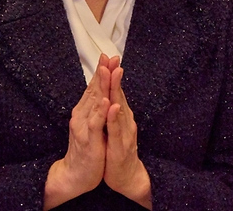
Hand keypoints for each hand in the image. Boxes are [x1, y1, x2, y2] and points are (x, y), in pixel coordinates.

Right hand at [44, 55, 110, 207]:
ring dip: (102, 86)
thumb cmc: (86, 150)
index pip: (93, 88)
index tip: (108, 56)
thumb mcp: (90, 126)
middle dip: (103, 72)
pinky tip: (108, 102)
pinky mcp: (89, 140)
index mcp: (83, 111)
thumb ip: (93, 110)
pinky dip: (101, 112)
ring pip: (94, 103)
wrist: (75, 174)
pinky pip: (96, 123)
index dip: (101, 72)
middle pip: (93, 90)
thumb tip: (99, 93)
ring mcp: (84, 127)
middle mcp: (81, 115)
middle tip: (110, 57)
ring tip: (109, 71)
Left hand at [103, 64, 151, 207]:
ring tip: (113, 74)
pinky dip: (114, 117)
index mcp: (120, 115)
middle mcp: (124, 121)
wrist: (125, 177)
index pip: (115, 90)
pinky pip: (115, 130)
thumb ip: (112, 109)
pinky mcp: (119, 146)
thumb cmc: (116, 150)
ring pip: (119, 108)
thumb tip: (110, 91)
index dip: (111, 73)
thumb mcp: (112, 126)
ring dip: (115, 90)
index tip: (108, 56)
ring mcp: (123, 133)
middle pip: (118, 94)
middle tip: (112, 58)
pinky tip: (113, 106)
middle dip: (114, 76)